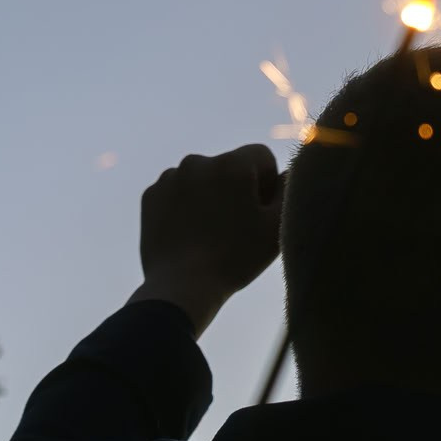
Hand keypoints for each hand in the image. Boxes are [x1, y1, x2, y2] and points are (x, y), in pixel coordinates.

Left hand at [133, 144, 283, 335]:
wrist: (182, 285)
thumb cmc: (236, 257)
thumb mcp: (276, 226)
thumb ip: (288, 191)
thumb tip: (287, 174)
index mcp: (231, 164)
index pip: (261, 156)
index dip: (268, 183)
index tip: (261, 211)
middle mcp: (198, 161)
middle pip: (230, 166)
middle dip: (237, 188)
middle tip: (238, 226)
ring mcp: (170, 178)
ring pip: (202, 179)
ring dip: (211, 195)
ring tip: (212, 232)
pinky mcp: (151, 196)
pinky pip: (177, 192)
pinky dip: (186, 206)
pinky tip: (191, 234)